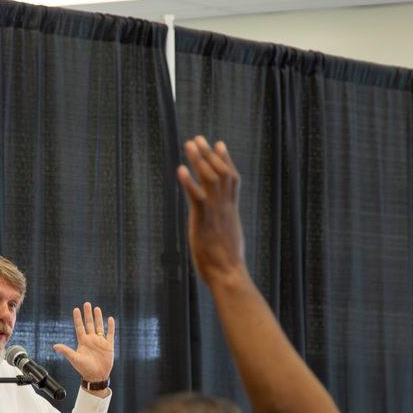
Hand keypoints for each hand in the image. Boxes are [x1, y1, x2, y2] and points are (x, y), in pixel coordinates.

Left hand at [52, 302, 114, 381]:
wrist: (96, 376)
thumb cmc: (84, 369)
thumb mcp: (74, 359)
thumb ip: (66, 351)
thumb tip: (55, 346)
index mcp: (82, 341)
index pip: (79, 327)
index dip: (77, 318)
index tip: (76, 309)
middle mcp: (91, 340)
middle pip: (89, 324)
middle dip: (88, 314)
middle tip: (86, 304)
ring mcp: (100, 342)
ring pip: (99, 326)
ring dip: (98, 318)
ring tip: (97, 308)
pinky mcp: (109, 346)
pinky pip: (110, 334)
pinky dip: (111, 326)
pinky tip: (110, 319)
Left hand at [177, 136, 246, 282]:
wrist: (229, 274)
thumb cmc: (227, 263)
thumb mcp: (229, 238)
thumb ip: (225, 227)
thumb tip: (223, 227)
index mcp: (231, 210)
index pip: (232, 178)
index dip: (226, 159)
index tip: (219, 144)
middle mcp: (225, 207)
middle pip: (221, 172)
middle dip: (209, 154)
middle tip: (198, 138)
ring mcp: (215, 212)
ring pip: (210, 179)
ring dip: (199, 160)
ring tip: (190, 145)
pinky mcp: (203, 221)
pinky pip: (196, 197)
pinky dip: (188, 182)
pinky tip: (180, 169)